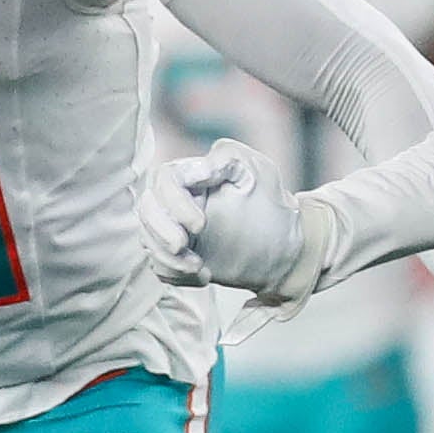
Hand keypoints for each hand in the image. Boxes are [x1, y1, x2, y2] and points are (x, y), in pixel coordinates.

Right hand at [142, 142, 334, 305]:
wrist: (287, 248)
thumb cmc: (273, 203)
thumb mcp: (259, 170)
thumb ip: (229, 156)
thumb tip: (199, 166)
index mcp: (193, 175)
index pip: (164, 180)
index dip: (173, 203)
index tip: (200, 225)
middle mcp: (178, 201)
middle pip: (146, 209)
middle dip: (160, 232)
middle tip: (184, 246)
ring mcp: (176, 230)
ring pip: (148, 240)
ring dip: (168, 258)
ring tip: (200, 269)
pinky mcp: (180, 256)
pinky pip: (160, 267)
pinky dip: (176, 275)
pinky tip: (204, 276)